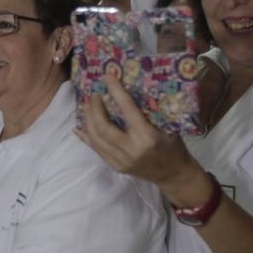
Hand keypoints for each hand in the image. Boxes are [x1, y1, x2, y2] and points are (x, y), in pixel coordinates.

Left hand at [75, 67, 202, 198]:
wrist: (174, 174)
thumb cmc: (173, 146)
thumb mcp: (168, 126)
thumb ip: (150, 111)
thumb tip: (130, 89)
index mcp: (147, 136)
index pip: (127, 109)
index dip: (116, 91)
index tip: (107, 77)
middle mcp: (131, 149)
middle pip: (103, 127)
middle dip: (94, 108)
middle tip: (94, 95)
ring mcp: (122, 160)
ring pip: (96, 139)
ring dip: (88, 120)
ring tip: (87, 106)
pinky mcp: (116, 167)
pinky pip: (96, 150)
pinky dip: (86, 137)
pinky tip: (78, 127)